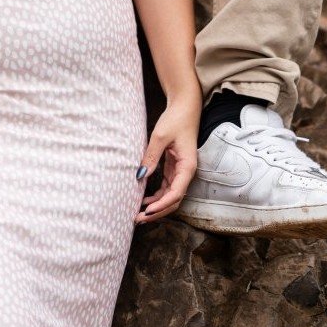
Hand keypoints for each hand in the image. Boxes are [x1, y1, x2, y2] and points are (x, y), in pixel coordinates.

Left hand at [136, 93, 199, 222]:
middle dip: (158, 212)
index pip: (176, 193)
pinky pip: (167, 187)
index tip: (147, 211)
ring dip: (157, 206)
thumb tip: (140, 176)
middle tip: (139, 219)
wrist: (184, 106)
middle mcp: (187, 172)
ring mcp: (181, 170)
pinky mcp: (175, 167)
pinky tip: (145, 200)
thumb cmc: (175, 119)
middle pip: (174, 200)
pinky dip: (157, 196)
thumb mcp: (160, 137)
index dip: (162, 205)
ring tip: (139, 214)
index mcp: (188, 166)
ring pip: (171, 196)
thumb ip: (151, 157)